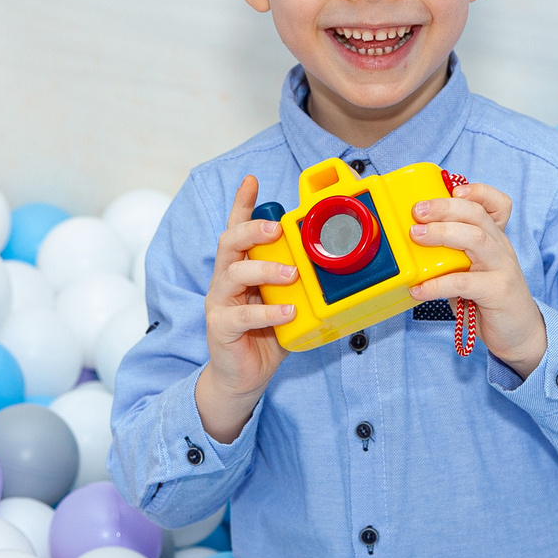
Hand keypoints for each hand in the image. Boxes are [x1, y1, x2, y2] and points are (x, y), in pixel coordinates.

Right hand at [195, 176, 296, 442]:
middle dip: (253, 228)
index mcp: (242, 266)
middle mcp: (226, 279)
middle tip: (278, 228)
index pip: (237, 228)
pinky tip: (288, 313)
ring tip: (292, 273)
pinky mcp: (221, 328)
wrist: (243, 377)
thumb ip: (300, 282)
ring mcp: (220, 302)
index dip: (242, 203)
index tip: (252, 180)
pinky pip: (241, 316)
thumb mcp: (286, 301)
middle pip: (230, 242)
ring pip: (233, 273)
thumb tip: (336, 265)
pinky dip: (268, 313)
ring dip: (264, 268)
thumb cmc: (267, 334)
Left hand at [408, 184, 547, 377]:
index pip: (497, 204)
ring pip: (475, 239)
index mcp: (495, 239)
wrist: (521, 335)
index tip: (454, 190)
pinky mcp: (498, 292)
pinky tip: (419, 289)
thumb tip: (412, 244)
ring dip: (442, 234)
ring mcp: (502, 268)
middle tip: (417, 211)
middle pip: (477, 215)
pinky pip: (465, 282)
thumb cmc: (489, 301)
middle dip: (445, 207)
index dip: (479, 191)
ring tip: (416, 236)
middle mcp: (501, 248)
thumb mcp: (471, 271)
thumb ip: (451, 256)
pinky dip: (438, 284)